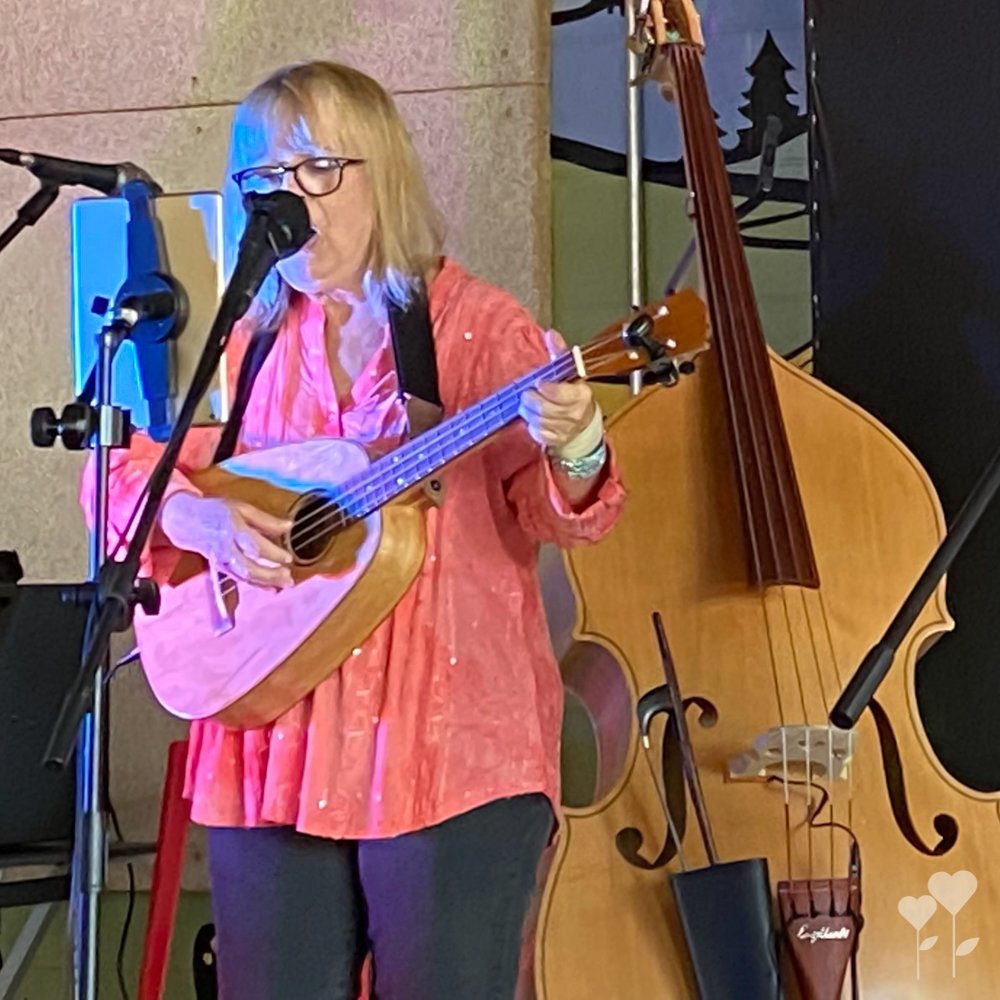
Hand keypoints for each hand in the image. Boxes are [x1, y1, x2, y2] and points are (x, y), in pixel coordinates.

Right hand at [160, 493, 293, 588]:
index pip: (254, 545)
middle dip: (270, 575)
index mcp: (232, 529)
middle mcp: (226, 549)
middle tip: (288, 576)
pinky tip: (273, 588)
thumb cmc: (216, 513)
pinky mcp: (222, 568)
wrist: (186, 521)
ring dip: (266, 583)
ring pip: (245, 577)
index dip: (272, 554)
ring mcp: (223, 561)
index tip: (288, 558)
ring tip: (285, 584)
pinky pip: (241, 579)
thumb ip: (266, 520)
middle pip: (248, 567)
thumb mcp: (241, 508)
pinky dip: (258, 585)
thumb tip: (289, 526)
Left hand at [518, 331, 596, 450]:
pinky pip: (539, 434)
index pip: (560, 393)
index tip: (538, 382)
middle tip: (526, 394)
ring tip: (526, 405)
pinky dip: (532, 426)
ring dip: (528, 412)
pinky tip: (533, 419)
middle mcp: (576, 413)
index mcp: (581, 394)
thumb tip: (551, 333)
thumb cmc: (572, 393)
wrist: (583, 424)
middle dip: (531, 400)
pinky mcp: (557, 441)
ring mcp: (567, 429)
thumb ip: (559, 353)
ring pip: (539, 422)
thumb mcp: (568, 371)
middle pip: (545, 408)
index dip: (546, 388)